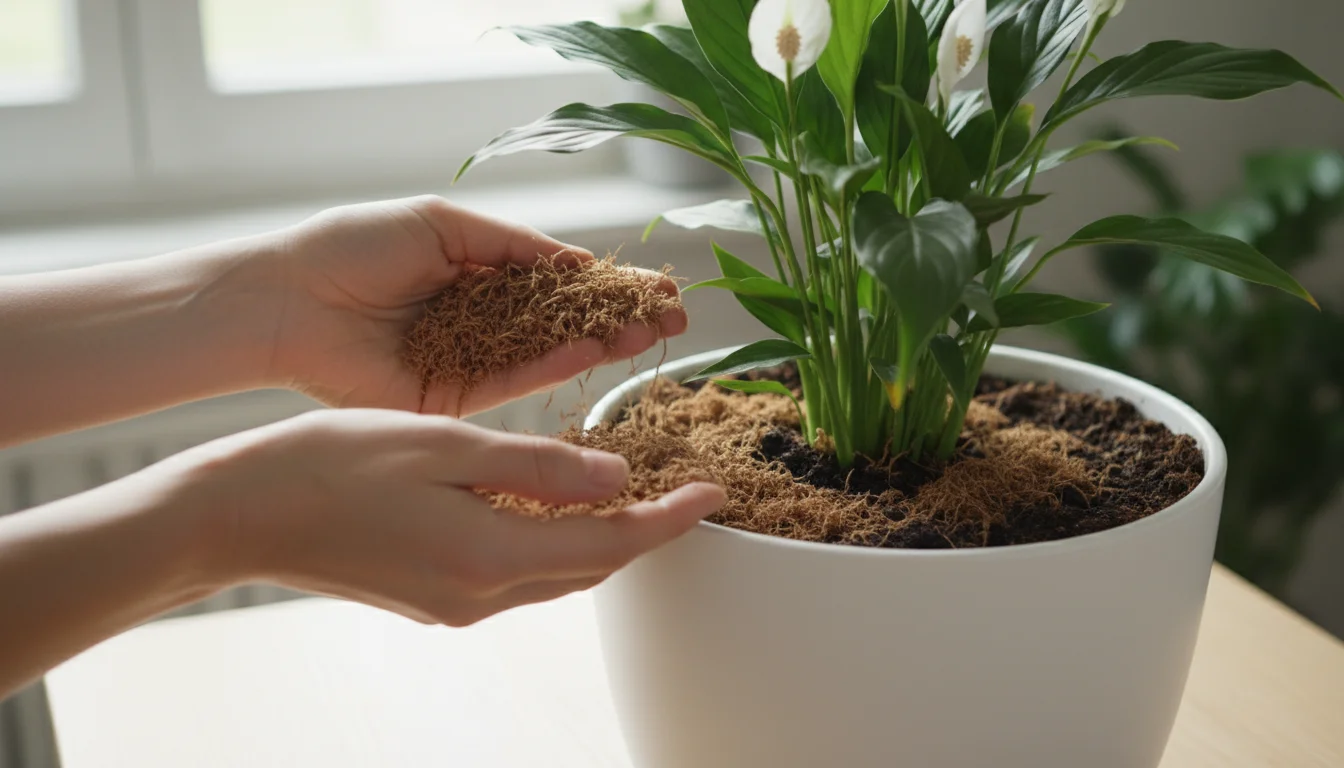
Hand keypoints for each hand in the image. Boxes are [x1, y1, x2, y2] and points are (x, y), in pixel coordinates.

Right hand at [174, 409, 722, 625]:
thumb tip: (615, 478)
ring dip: (599, 540)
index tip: (714, 495)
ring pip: (556, 576)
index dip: (671, 520)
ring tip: (631, 492)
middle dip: (644, 533)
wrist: (240, 516)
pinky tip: (553, 506)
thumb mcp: (446, 443)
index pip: (613, 545)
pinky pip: (516, 576)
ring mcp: (454, 606)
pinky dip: (551, 544)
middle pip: (592, 569)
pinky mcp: (432, 599)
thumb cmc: (331, 464)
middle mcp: (480, 596)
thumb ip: (539, 466)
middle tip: (682, 491)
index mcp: (490, 555)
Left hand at [262, 195, 686, 414]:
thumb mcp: (441, 224)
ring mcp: (471, 363)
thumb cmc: (351, 248)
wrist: (287, 300)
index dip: (607, 283)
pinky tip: (595, 348)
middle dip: (619, 317)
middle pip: (564, 323)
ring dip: (602, 343)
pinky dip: (556, 366)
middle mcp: (481, 323)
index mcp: (476, 275)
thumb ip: (511, 245)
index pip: (557, 282)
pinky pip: (514, 382)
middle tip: (674, 316)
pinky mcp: (454, 400)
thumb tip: (577, 261)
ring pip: (550, 355)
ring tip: (652, 332)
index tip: (657, 284)